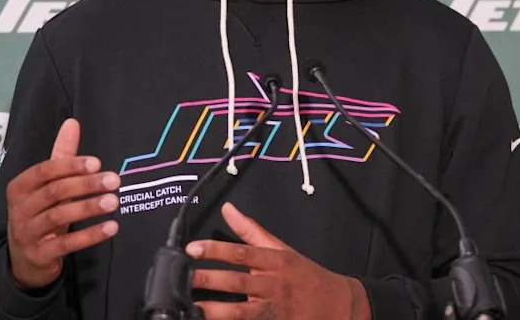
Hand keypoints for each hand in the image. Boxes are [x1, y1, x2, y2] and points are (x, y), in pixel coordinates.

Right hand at [5, 118, 120, 289]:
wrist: (25, 260)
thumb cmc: (40, 213)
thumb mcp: (47, 186)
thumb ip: (60, 156)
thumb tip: (72, 123)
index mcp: (20, 187)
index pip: (45, 171)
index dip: (71, 166)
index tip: (98, 163)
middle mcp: (20, 209)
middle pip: (54, 192)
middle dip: (86, 185)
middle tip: (114, 180)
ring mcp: (27, 233)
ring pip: (59, 217)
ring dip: (89, 207)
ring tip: (114, 201)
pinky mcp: (39, 255)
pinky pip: (66, 244)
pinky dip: (90, 235)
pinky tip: (111, 227)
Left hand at [186, 202, 370, 319]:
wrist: (336, 305)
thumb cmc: (305, 275)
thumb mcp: (281, 249)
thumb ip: (251, 231)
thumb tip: (228, 209)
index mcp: (274, 262)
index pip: (241, 253)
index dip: (216, 250)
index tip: (192, 249)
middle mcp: (273, 285)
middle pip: (237, 282)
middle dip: (209, 280)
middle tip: (183, 278)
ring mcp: (273, 311)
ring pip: (241, 313)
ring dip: (215, 311)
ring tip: (192, 309)